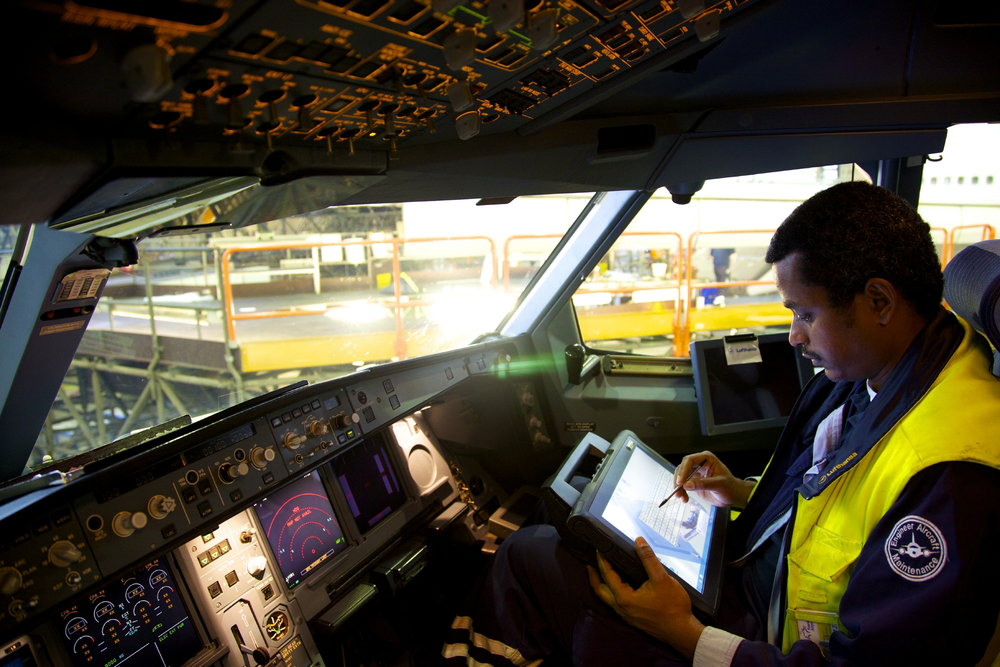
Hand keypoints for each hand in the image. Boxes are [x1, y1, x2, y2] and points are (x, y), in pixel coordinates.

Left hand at [587, 537, 704, 657]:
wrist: (682, 631)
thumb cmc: (673, 607)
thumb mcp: (662, 578)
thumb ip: (648, 559)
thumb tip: (639, 542)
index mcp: (624, 598)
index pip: (607, 575)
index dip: (602, 560)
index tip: (599, 548)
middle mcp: (621, 608)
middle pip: (599, 590)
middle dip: (593, 575)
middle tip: (590, 561)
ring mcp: (626, 615)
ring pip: (607, 597)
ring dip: (603, 584)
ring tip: (604, 570)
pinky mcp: (632, 618)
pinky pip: (616, 602)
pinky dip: (613, 591)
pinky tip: (622, 584)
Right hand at [673, 451, 754, 507]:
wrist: (733, 496)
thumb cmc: (730, 487)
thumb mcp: (719, 485)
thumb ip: (703, 484)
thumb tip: (686, 485)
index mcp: (707, 459)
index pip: (690, 460)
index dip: (683, 470)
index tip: (680, 482)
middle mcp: (699, 464)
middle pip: (682, 468)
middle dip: (679, 480)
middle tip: (677, 491)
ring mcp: (695, 473)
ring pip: (681, 477)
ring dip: (679, 488)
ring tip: (681, 497)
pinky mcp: (693, 482)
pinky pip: (683, 485)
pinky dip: (682, 492)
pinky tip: (684, 498)